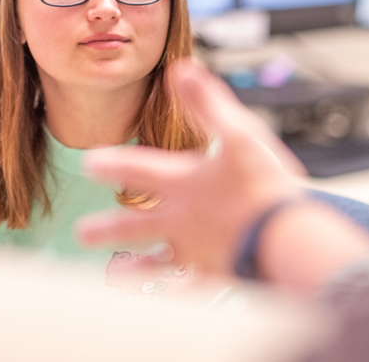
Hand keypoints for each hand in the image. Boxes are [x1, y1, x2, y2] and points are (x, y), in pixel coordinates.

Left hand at [76, 59, 303, 275]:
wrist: (286, 238)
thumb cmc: (264, 185)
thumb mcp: (238, 133)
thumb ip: (207, 102)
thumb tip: (182, 69)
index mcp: (185, 184)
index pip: (138, 170)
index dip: (113, 164)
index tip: (89, 163)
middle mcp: (182, 220)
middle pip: (135, 225)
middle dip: (108, 228)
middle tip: (82, 233)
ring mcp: (196, 252)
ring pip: (155, 263)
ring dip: (133, 268)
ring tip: (114, 273)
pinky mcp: (215, 275)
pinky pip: (187, 289)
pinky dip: (173, 294)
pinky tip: (165, 299)